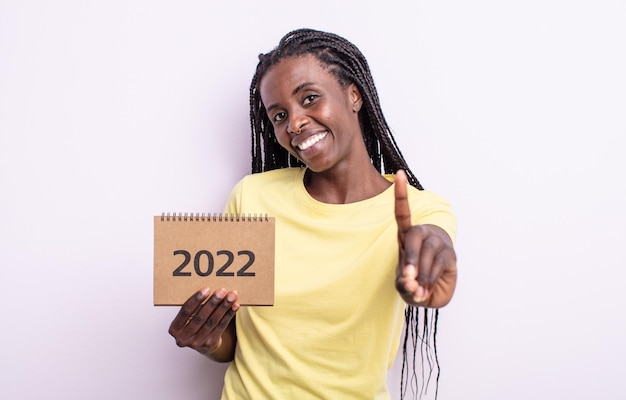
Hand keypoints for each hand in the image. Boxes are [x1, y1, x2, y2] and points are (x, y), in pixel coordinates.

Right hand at [168, 287, 238, 360]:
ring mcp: (197, 342)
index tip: (206, 289)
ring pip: (212, 321)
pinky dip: (229, 314)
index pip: (185, 311)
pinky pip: (221, 326)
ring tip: (231, 296)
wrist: (200, 342)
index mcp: (174, 328)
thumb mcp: (188, 316)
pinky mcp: (210, 343)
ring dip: (223, 307)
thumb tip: (210, 290)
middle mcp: (183, 338)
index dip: (196, 299)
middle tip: (222, 291)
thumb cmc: (193, 323)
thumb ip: (194, 307)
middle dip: (212, 302)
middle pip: (200, 317)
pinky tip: (235, 306)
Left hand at [394, 170, 456, 307]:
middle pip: (414, 237)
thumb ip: (403, 284)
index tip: (400, 174)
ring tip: (417, 292)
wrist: (434, 289)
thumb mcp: (403, 285)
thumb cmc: (414, 280)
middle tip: (407, 278)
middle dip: (410, 258)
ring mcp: (437, 244)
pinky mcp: (450, 256)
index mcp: (405, 237)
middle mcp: (422, 236)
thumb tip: (411, 283)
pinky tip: (425, 292)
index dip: (401, 194)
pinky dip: (430, 280)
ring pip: (427, 254)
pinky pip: (439, 265)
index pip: (402, 212)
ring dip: (422, 276)